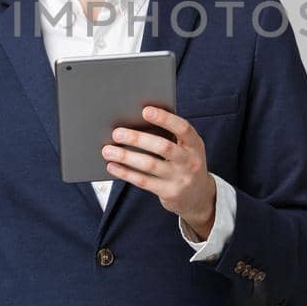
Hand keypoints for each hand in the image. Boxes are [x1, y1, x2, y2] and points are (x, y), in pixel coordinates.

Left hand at [103, 106, 215, 236]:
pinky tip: (112, 166)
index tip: (145, 110)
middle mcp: (190, 161)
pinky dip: (126, 172)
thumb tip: (135, 122)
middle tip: (116, 133)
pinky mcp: (169, 193)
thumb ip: (169, 136)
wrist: (199, 196)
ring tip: (107, 150)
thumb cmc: (184, 163)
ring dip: (126, 156)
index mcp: (195, 144)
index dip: (165, 118)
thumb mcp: (186, 149)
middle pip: (163, 147)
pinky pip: (143, 181)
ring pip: (150, 165)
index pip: (182, 128)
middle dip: (138, 139)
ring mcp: (180, 178)